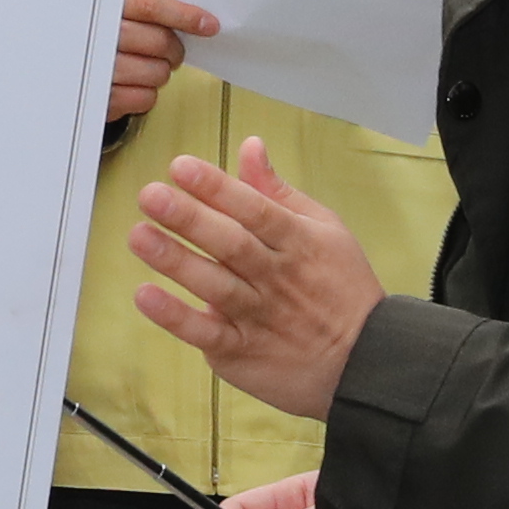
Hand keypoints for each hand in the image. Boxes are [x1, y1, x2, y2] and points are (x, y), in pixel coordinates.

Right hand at [107, 0, 220, 128]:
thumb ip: (147, 9)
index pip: (150, 6)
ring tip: (144, 67)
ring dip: (159, 72)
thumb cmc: (99, 34)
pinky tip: (131, 83)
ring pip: (157, 72)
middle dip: (175, 50)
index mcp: (103, 5)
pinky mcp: (101, 98)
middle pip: (159, 42)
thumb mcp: (115, 9)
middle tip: (172, 52)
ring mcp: (98, 68)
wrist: (63, 64)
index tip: (207, 25)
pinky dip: (146, 93)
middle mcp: (97, 34)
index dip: (183, 15)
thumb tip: (199, 20)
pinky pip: (145, 98)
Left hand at [126, 137, 387, 424]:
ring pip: (215, 286)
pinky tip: (146, 296)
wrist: (369, 362)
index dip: (217, 188)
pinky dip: (177, 317)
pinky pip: (208, 334)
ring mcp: (259, 316)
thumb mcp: (324, 229)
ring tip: (139, 236)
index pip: (254, 209)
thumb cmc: (342, 287)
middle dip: (189, 218)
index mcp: (297, 241)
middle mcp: (277, 277)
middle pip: (231, 243)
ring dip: (175, 261)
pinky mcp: (244, 352)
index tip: (181, 167)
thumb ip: (277, 191)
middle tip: (151, 195)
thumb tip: (249, 147)